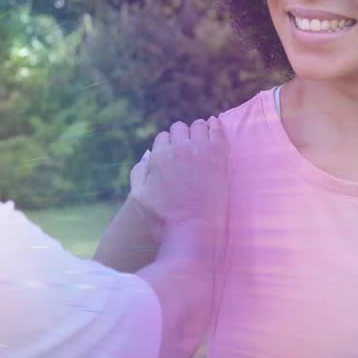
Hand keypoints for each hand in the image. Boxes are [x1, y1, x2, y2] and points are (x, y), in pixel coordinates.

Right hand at [135, 117, 228, 263]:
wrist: (195, 231)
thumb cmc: (165, 220)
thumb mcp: (140, 199)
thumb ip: (138, 175)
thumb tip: (145, 158)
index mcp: (159, 157)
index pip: (163, 137)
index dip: (167, 146)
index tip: (173, 154)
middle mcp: (179, 148)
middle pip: (179, 128)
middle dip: (181, 137)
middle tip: (187, 149)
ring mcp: (201, 150)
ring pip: (198, 125)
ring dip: (197, 131)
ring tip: (201, 140)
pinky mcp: (220, 155)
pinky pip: (217, 130)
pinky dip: (214, 126)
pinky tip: (214, 126)